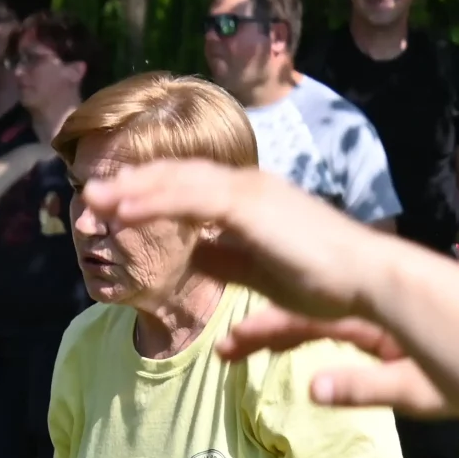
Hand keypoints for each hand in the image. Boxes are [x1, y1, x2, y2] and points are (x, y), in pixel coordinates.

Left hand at [83, 160, 402, 323]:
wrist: (367, 279)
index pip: (192, 185)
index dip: (153, 192)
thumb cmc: (326, 281)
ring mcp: (250, 191)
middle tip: (92, 194)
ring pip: (178, 182)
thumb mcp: (262, 271)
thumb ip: (227, 259)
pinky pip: (189, 198)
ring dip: (132, 189)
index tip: (117, 203)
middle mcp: (250, 185)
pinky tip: (124, 210)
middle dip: (133, 183)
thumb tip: (193, 252)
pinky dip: (153, 201)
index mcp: (254, 198)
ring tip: (95, 198)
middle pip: (179, 176)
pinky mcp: (250, 206)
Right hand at [218, 304, 456, 416]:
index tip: (234, 337)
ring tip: (231, 350)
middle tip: (223, 346)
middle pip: (297, 312)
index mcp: (368, 318)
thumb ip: (365, 388)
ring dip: (271, 332)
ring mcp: (370, 322)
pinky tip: (275, 352)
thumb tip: (314, 390)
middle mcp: (364, 312)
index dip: (267, 326)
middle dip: (259, 326)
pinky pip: (326, 331)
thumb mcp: (416, 388)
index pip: (304, 318)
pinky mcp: (378, 336)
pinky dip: (298, 339)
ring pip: (308, 321)